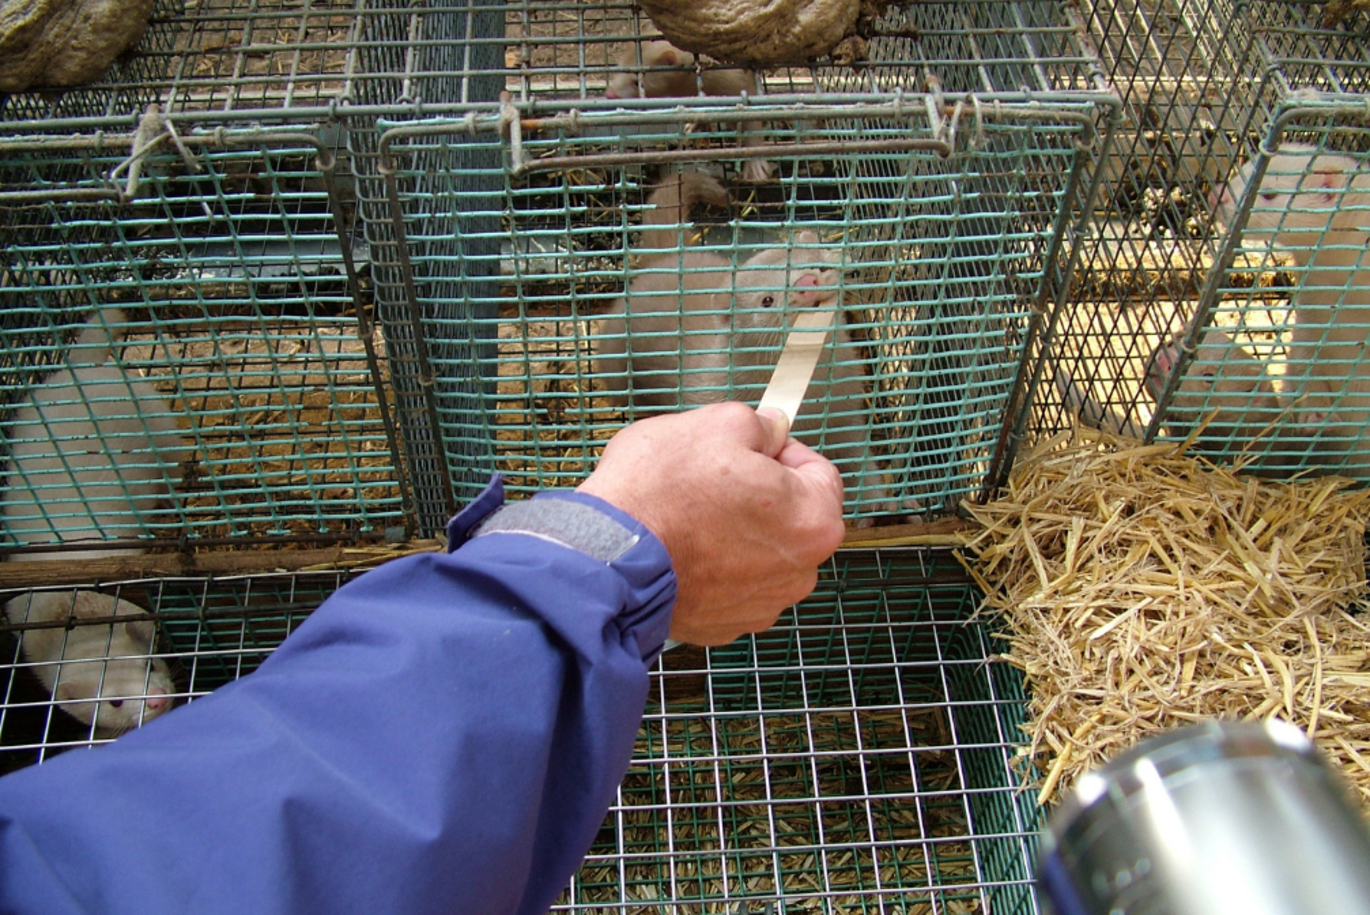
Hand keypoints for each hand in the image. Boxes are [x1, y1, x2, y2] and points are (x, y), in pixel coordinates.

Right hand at [578, 402, 845, 645]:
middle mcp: (798, 572)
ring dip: (735, 533)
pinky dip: (712, 566)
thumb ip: (760, 425)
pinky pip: (729, 584)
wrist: (607, 557)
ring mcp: (760, 605)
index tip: (752, 448)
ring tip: (690, 515)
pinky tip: (682, 547)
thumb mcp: (717, 424)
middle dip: (759, 496)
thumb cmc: (661, 493)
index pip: (820, 472)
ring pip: (759, 553)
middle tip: (713, 479)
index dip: (782, 452)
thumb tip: (770, 430)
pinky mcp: (724, 625)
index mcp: (814, 521)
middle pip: (791, 517)